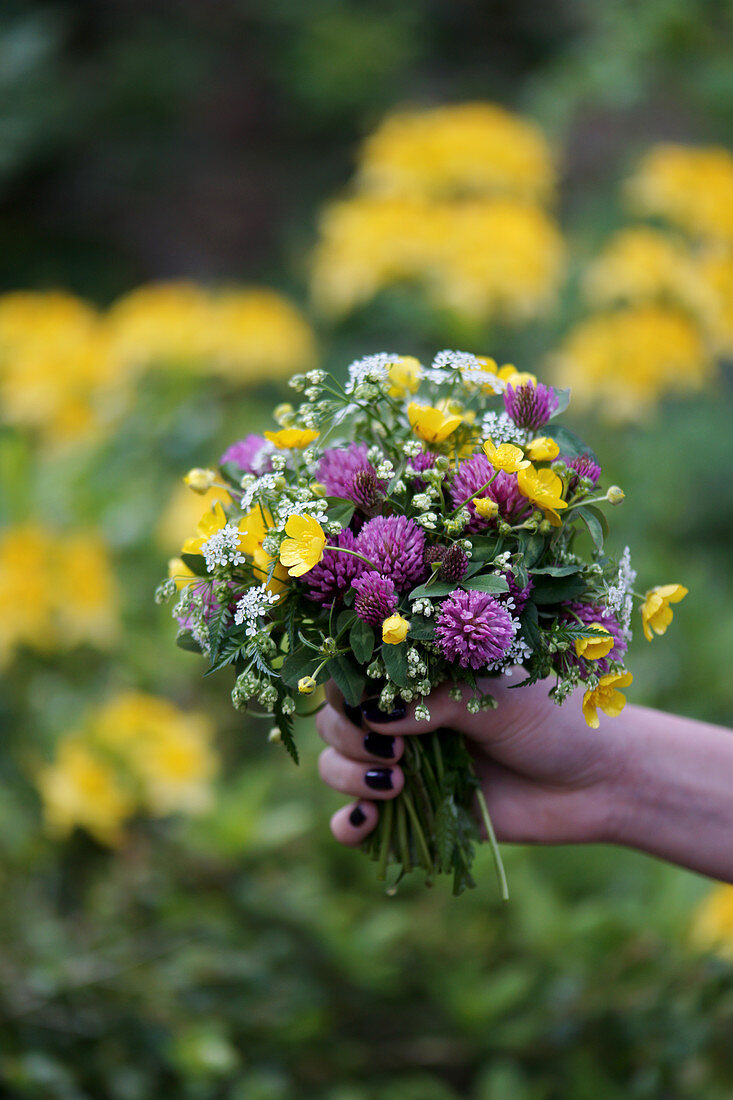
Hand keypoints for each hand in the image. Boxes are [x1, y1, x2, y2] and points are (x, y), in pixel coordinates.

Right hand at [316, 669, 629, 848]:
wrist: (599, 781)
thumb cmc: (554, 722)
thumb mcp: (494, 698)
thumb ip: (434, 703)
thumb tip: (372, 720)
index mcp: (421, 677)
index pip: (354, 675)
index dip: (348, 691)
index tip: (369, 708)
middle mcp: (405, 719)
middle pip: (336, 723)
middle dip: (350, 739)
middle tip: (396, 754)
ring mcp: (407, 767)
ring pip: (338, 769)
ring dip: (350, 777)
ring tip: (398, 785)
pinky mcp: (418, 814)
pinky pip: (361, 821)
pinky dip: (350, 824)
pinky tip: (364, 824)